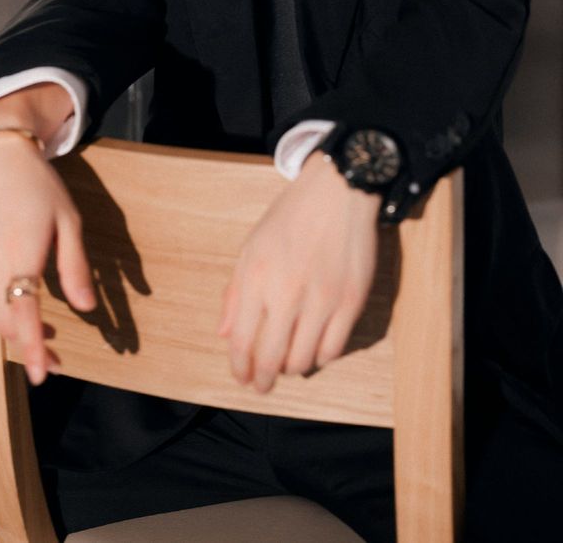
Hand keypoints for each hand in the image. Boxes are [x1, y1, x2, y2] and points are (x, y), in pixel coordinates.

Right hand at [0, 136, 95, 385]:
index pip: (25, 316)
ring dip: (13, 333)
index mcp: (20, 254)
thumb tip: (87, 307)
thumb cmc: (37, 184)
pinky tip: (15, 311)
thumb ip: (75, 267)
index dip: (35, 350)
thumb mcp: (68, 221)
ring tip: (40, 338)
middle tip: (54, 361)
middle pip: (6, 324)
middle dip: (29, 348)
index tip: (44, 374)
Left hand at [218, 150, 379, 392]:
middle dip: (263, 380)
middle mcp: (287, 294)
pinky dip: (320, 357)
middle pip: (272, 359)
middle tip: (262, 385)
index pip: (241, 341)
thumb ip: (235, 292)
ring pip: (303, 360)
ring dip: (292, 369)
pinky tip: (314, 351)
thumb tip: (225, 334)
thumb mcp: (251, 245)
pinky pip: (334, 348)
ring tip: (289, 365)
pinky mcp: (351, 302)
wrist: (337, 192)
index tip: (242, 377)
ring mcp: (322, 300)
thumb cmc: (290, 217)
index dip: (239, 368)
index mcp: (256, 278)